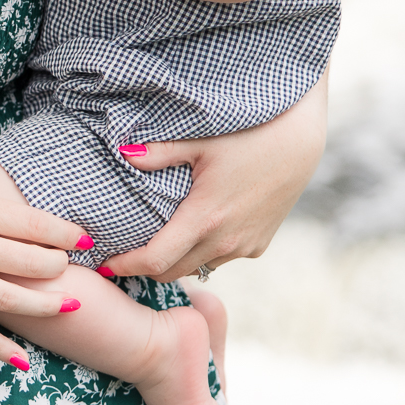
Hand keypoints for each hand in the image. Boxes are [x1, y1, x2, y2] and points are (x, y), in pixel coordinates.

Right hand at [0, 126, 88, 363]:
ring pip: (13, 300)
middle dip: (59, 267)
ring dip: (47, 305)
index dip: (64, 232)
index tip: (83, 238)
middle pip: (31, 262)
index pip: (32, 223)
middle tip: (75, 269)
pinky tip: (23, 360)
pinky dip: (1, 348)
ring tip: (71, 305)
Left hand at [104, 77, 328, 279]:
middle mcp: (226, 242)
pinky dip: (204, 252)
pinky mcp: (259, 244)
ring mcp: (245, 246)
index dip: (126, 267)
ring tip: (157, 244)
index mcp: (205, 219)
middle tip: (124, 256)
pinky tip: (195, 232)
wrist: (300, 141)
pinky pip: (222, 258)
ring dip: (176, 262)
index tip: (104, 265)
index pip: (155, 261)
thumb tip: (123, 154)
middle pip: (173, 272)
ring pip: (198, 267)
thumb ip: (158, 152)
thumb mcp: (200, 140)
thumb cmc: (248, 133)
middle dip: (145, 269)